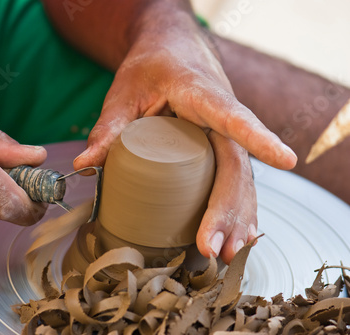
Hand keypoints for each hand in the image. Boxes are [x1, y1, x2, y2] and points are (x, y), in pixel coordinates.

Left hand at [72, 5, 295, 262]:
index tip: (286, 160)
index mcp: (200, 92)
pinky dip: (238, 211)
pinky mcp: (221, 148)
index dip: (258, 137)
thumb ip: (108, 127)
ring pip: (241, 179)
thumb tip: (84, 166)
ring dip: (237, 218)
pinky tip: (239, 239)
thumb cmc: (149, 68)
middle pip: (234, 163)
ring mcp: (224, 134)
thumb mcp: (124, 92)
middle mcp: (222, 114)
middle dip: (228, 208)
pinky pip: (236, 181)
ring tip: (224, 255)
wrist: (171, 52)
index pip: (232, 115)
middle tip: (210, 248)